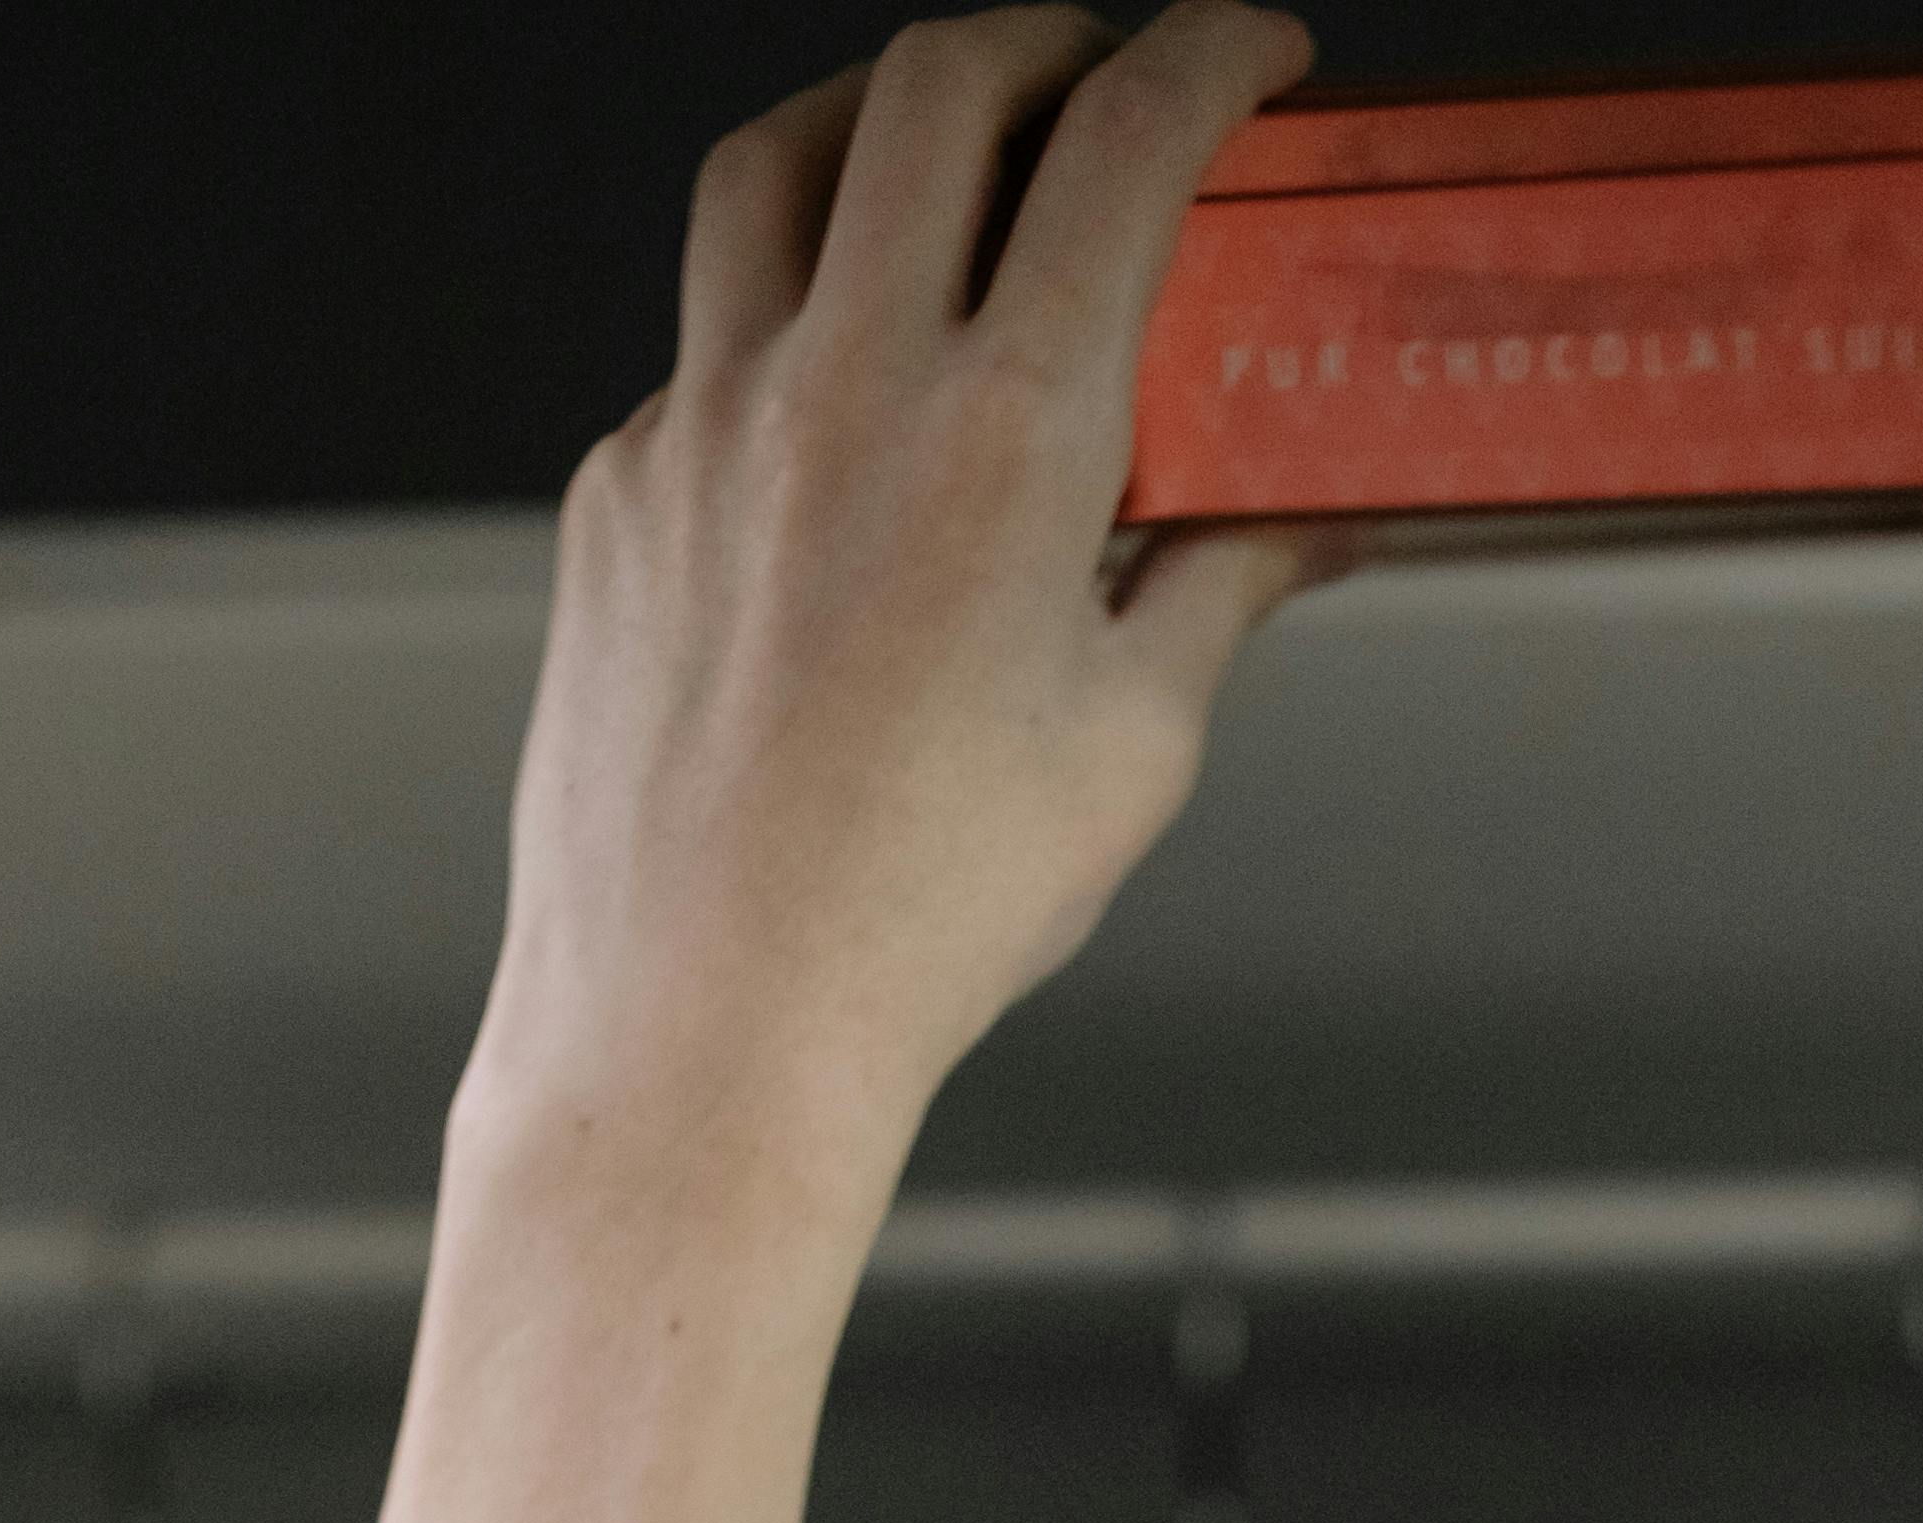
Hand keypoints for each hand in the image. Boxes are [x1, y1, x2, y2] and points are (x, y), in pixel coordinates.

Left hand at [462, 4, 1330, 1224]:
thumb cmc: (921, 916)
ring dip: (879, 113)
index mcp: (1008, 435)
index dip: (1207, 54)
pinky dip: (785, 323)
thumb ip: (1216, 591)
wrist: (709, 1023)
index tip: (1251, 51)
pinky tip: (834, 403)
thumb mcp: (1128, 749)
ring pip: (781, 160)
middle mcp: (844, 386)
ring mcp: (707, 421)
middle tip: (1098, 66)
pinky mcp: (620, 489)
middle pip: (939, 83)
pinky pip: (703, 344)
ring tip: (939, 144)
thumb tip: (1301, 525)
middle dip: (1043, 39)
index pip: (1125, 143)